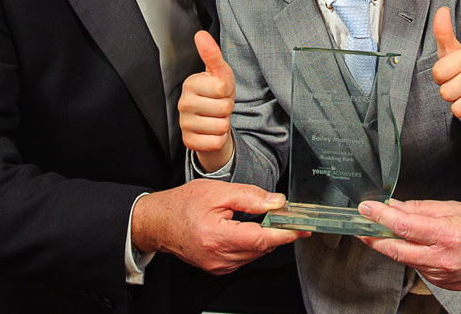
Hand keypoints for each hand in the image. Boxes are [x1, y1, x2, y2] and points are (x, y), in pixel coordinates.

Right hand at [131, 179, 305, 273]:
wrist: (158, 222)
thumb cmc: (183, 204)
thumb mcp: (218, 191)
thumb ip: (250, 197)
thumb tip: (277, 202)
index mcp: (218, 237)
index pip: (262, 239)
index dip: (286, 234)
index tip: (303, 229)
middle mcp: (218, 258)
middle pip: (261, 248)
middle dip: (278, 232)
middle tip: (289, 216)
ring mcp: (218, 266)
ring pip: (254, 254)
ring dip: (266, 238)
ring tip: (269, 219)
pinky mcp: (217, 268)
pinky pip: (244, 257)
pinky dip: (252, 244)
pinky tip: (251, 229)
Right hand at [178, 31, 235, 171]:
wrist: (211, 120)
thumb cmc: (216, 93)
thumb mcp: (219, 72)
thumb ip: (212, 54)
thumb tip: (201, 34)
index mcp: (190, 84)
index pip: (222, 88)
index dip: (228, 91)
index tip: (220, 91)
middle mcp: (183, 103)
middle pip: (224, 108)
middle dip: (227, 108)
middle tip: (218, 105)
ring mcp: (184, 124)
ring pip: (221, 126)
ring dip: (223, 124)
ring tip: (215, 117)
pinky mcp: (189, 142)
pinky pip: (215, 142)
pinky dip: (219, 139)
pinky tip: (211, 131)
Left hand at [356, 199, 460, 290]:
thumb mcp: (455, 209)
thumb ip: (422, 208)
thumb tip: (395, 207)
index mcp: (446, 234)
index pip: (404, 225)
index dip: (380, 217)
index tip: (366, 209)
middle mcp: (440, 257)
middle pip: (395, 249)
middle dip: (372, 237)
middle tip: (359, 226)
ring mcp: (438, 273)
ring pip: (404, 258)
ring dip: (390, 244)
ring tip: (384, 229)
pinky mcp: (438, 281)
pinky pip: (416, 265)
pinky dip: (409, 253)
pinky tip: (412, 243)